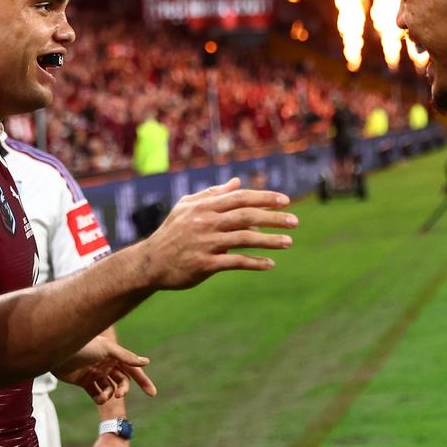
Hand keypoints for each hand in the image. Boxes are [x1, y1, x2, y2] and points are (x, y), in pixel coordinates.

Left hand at [54, 335, 156, 404]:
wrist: (57, 352)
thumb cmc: (83, 346)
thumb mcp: (107, 350)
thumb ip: (126, 357)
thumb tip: (146, 362)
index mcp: (113, 354)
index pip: (132, 368)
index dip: (143, 380)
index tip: (153, 393)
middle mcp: (105, 363)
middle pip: (122, 380)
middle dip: (123, 389)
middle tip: (120, 395)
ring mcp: (95, 373)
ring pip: (110, 388)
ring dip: (110, 394)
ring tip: (104, 396)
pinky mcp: (84, 381)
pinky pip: (97, 393)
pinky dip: (100, 397)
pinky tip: (98, 397)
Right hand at [143, 178, 296, 289]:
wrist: (150, 262)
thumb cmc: (172, 232)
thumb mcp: (187, 207)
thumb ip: (212, 194)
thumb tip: (237, 182)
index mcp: (204, 206)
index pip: (240, 197)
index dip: (264, 198)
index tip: (286, 201)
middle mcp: (206, 222)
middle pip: (246, 216)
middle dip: (273, 217)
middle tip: (295, 221)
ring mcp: (206, 243)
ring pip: (244, 239)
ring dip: (269, 241)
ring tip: (288, 242)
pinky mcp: (205, 264)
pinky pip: (235, 262)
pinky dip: (254, 263)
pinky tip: (270, 264)